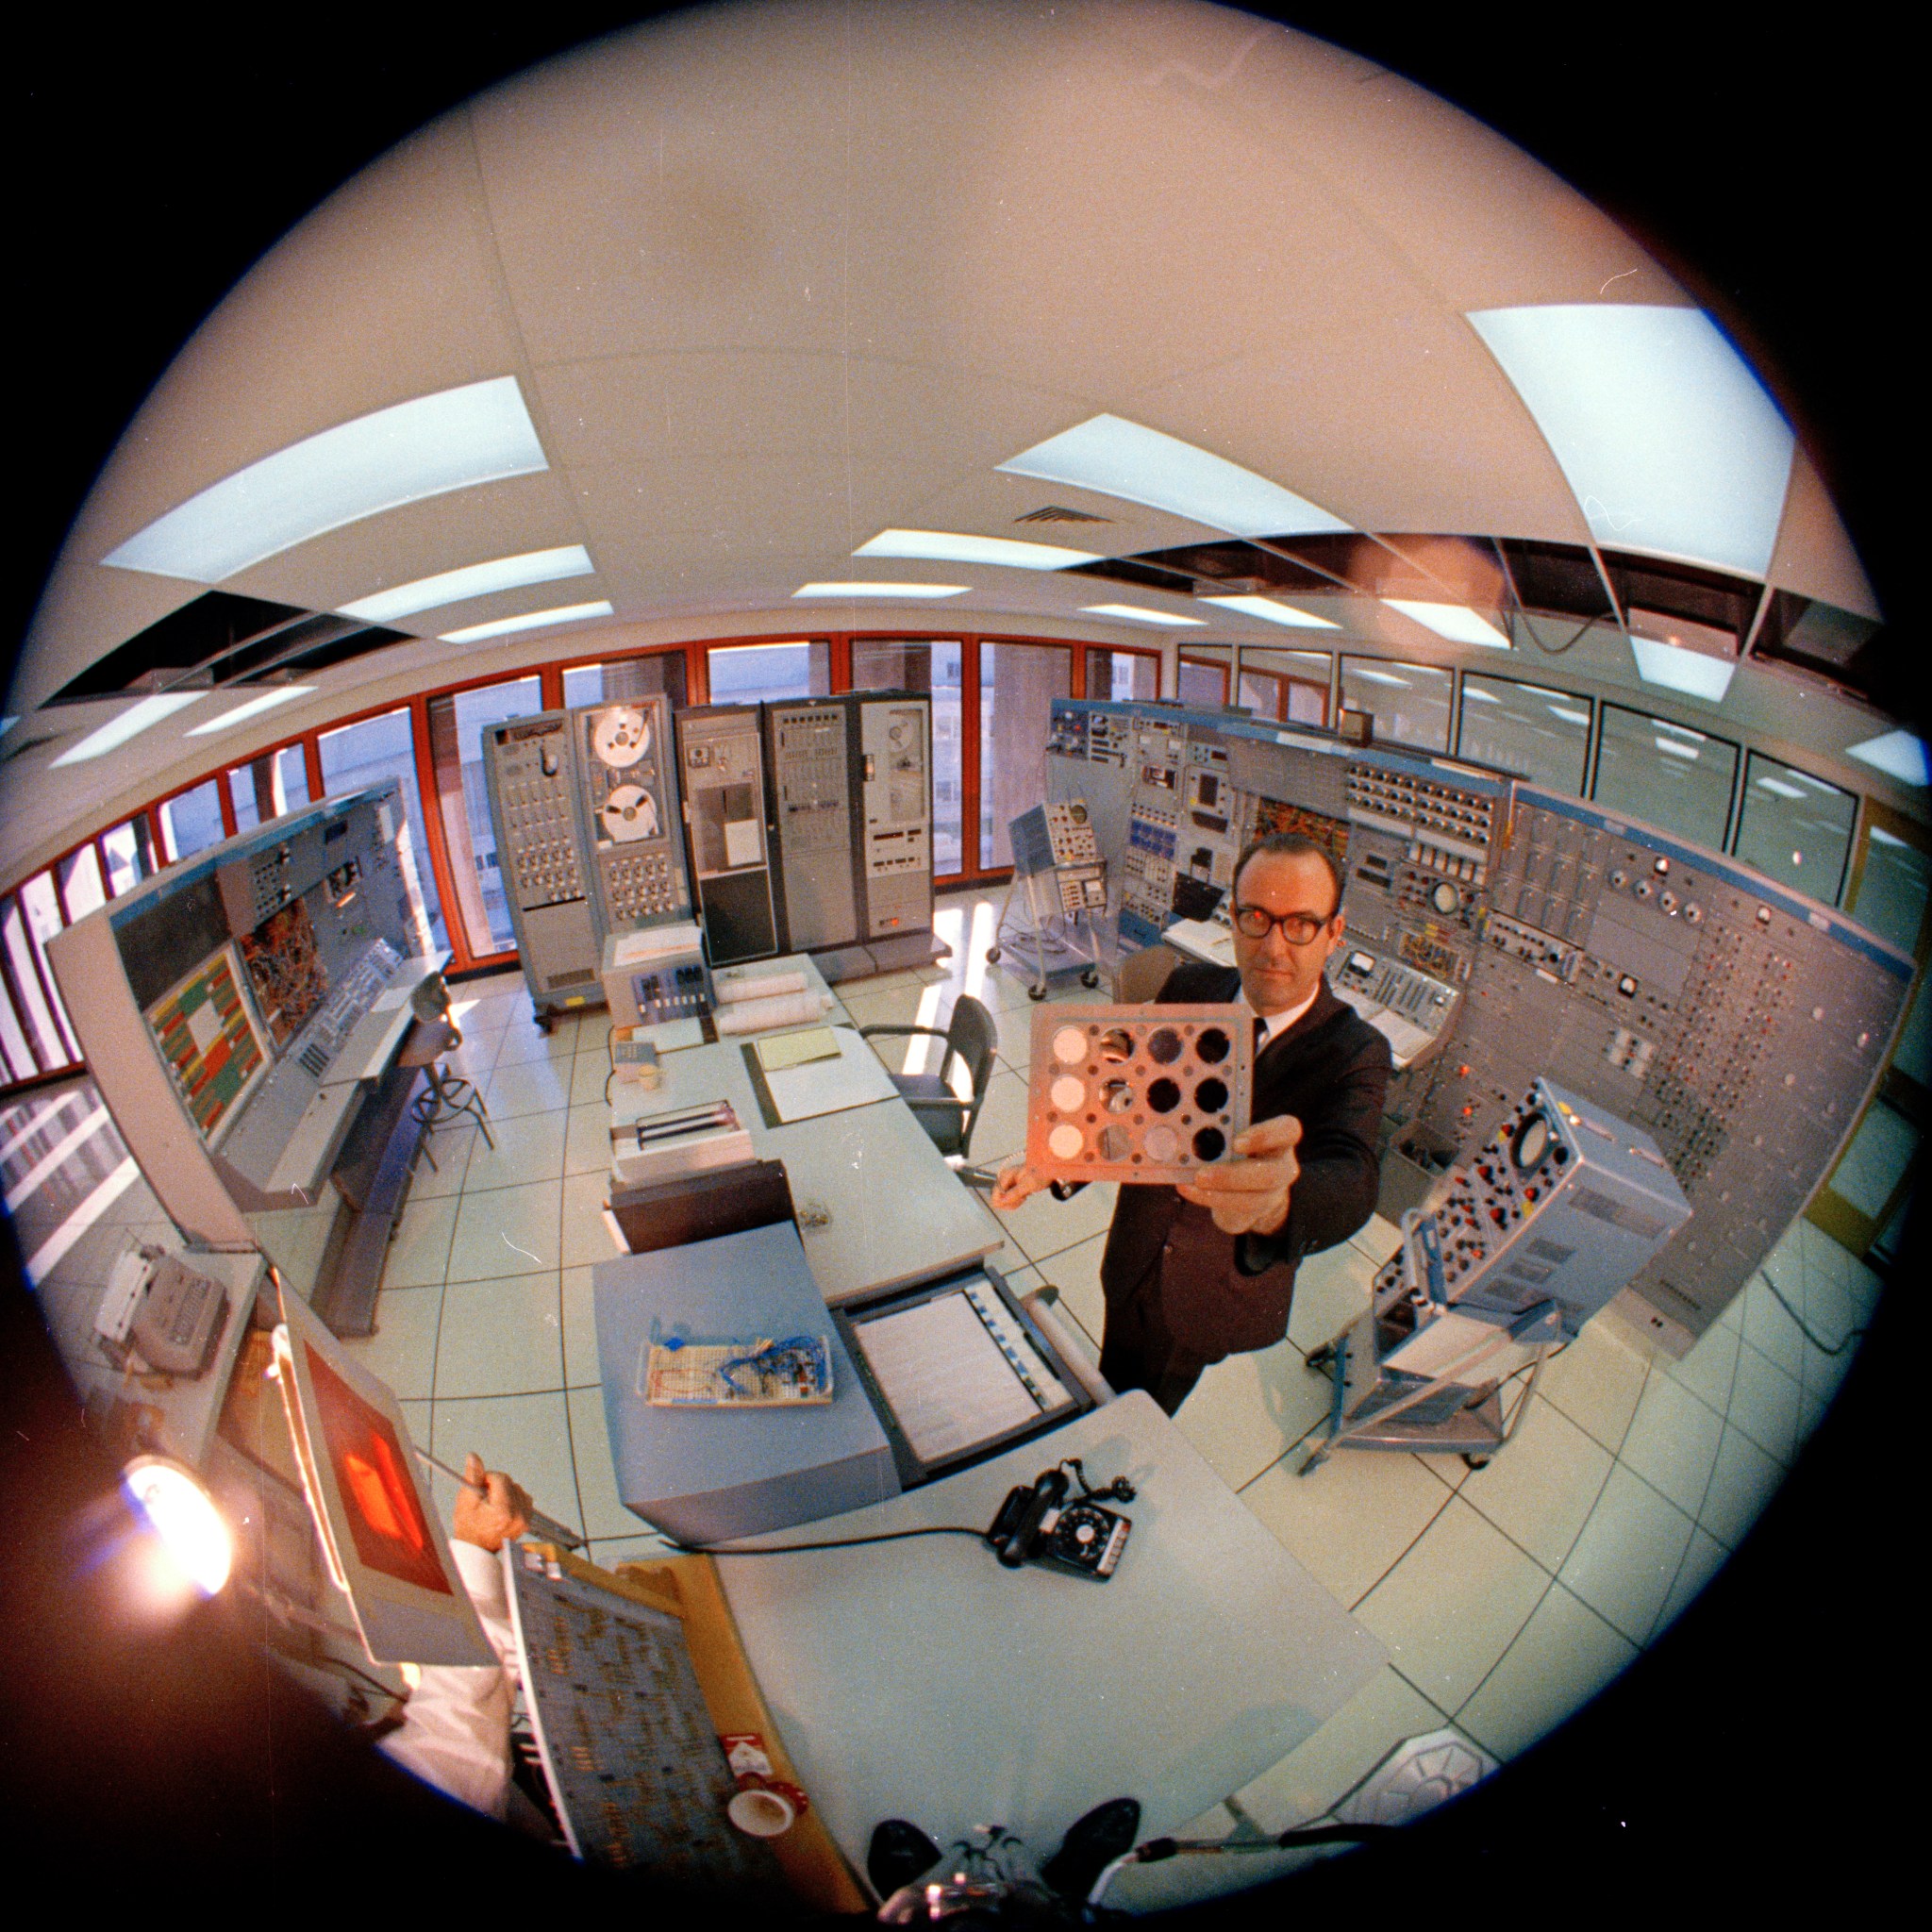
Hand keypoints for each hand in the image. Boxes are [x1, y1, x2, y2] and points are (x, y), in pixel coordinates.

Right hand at [451, 1451, 532, 1552]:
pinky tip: (502, 1508)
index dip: (488, 1479)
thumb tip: (474, 1456)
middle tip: (484, 1498)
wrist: (476, 1549)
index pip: (501, 1478)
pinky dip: (513, 1499)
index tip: (480, 1487)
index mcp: (503, 1511)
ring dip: (505, 1491)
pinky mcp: (527, 1521)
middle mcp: (518, 1515)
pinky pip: (524, 1499)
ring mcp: (525, 1520)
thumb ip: (472, 1477)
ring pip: (518, 1489)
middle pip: (510, 1483)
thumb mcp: (465, 1501)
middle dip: (496, 1485)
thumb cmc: (468, 1527)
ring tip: (492, 1505)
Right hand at [991, 1162, 1049, 1212]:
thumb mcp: (1028, 1185)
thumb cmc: (1039, 1174)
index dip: (1006, 1202)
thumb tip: (1000, 1202)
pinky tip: (1023, 1197)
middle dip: (1011, 1203)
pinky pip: (1007, 1200)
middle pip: (998, 1200)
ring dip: (1014, 1203)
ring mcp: (1005, 1184)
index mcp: (1005, 1176)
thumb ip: (1014, 1193)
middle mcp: (1002, 1180)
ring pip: (1002, 1201)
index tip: (1020, 1199)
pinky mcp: (1009, 1188)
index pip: (995, 1195)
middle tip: (1024, 1198)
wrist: (1046, 1170)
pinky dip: (1015, 1202)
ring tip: (1024, 1197)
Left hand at [1176, 1114, 1301, 1236]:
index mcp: (1280, 1138)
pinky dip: (1209, 1199)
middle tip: (1202, 1174)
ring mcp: (1273, 1193)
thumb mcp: (1231, 1134)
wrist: (1247, 1184)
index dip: (1265, 1135)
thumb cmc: (1236, 1150)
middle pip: (1270, 1173)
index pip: (1289, 1130)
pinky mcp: (1256, 1212)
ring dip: (1219, 1193)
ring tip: (1193, 1183)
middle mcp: (1281, 1166)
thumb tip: (1178, 1122)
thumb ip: (1215, 1127)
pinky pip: (1237, 1212)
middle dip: (1233, 1175)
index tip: (1237, 1141)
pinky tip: (1188, 1189)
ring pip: (1255, 1199)